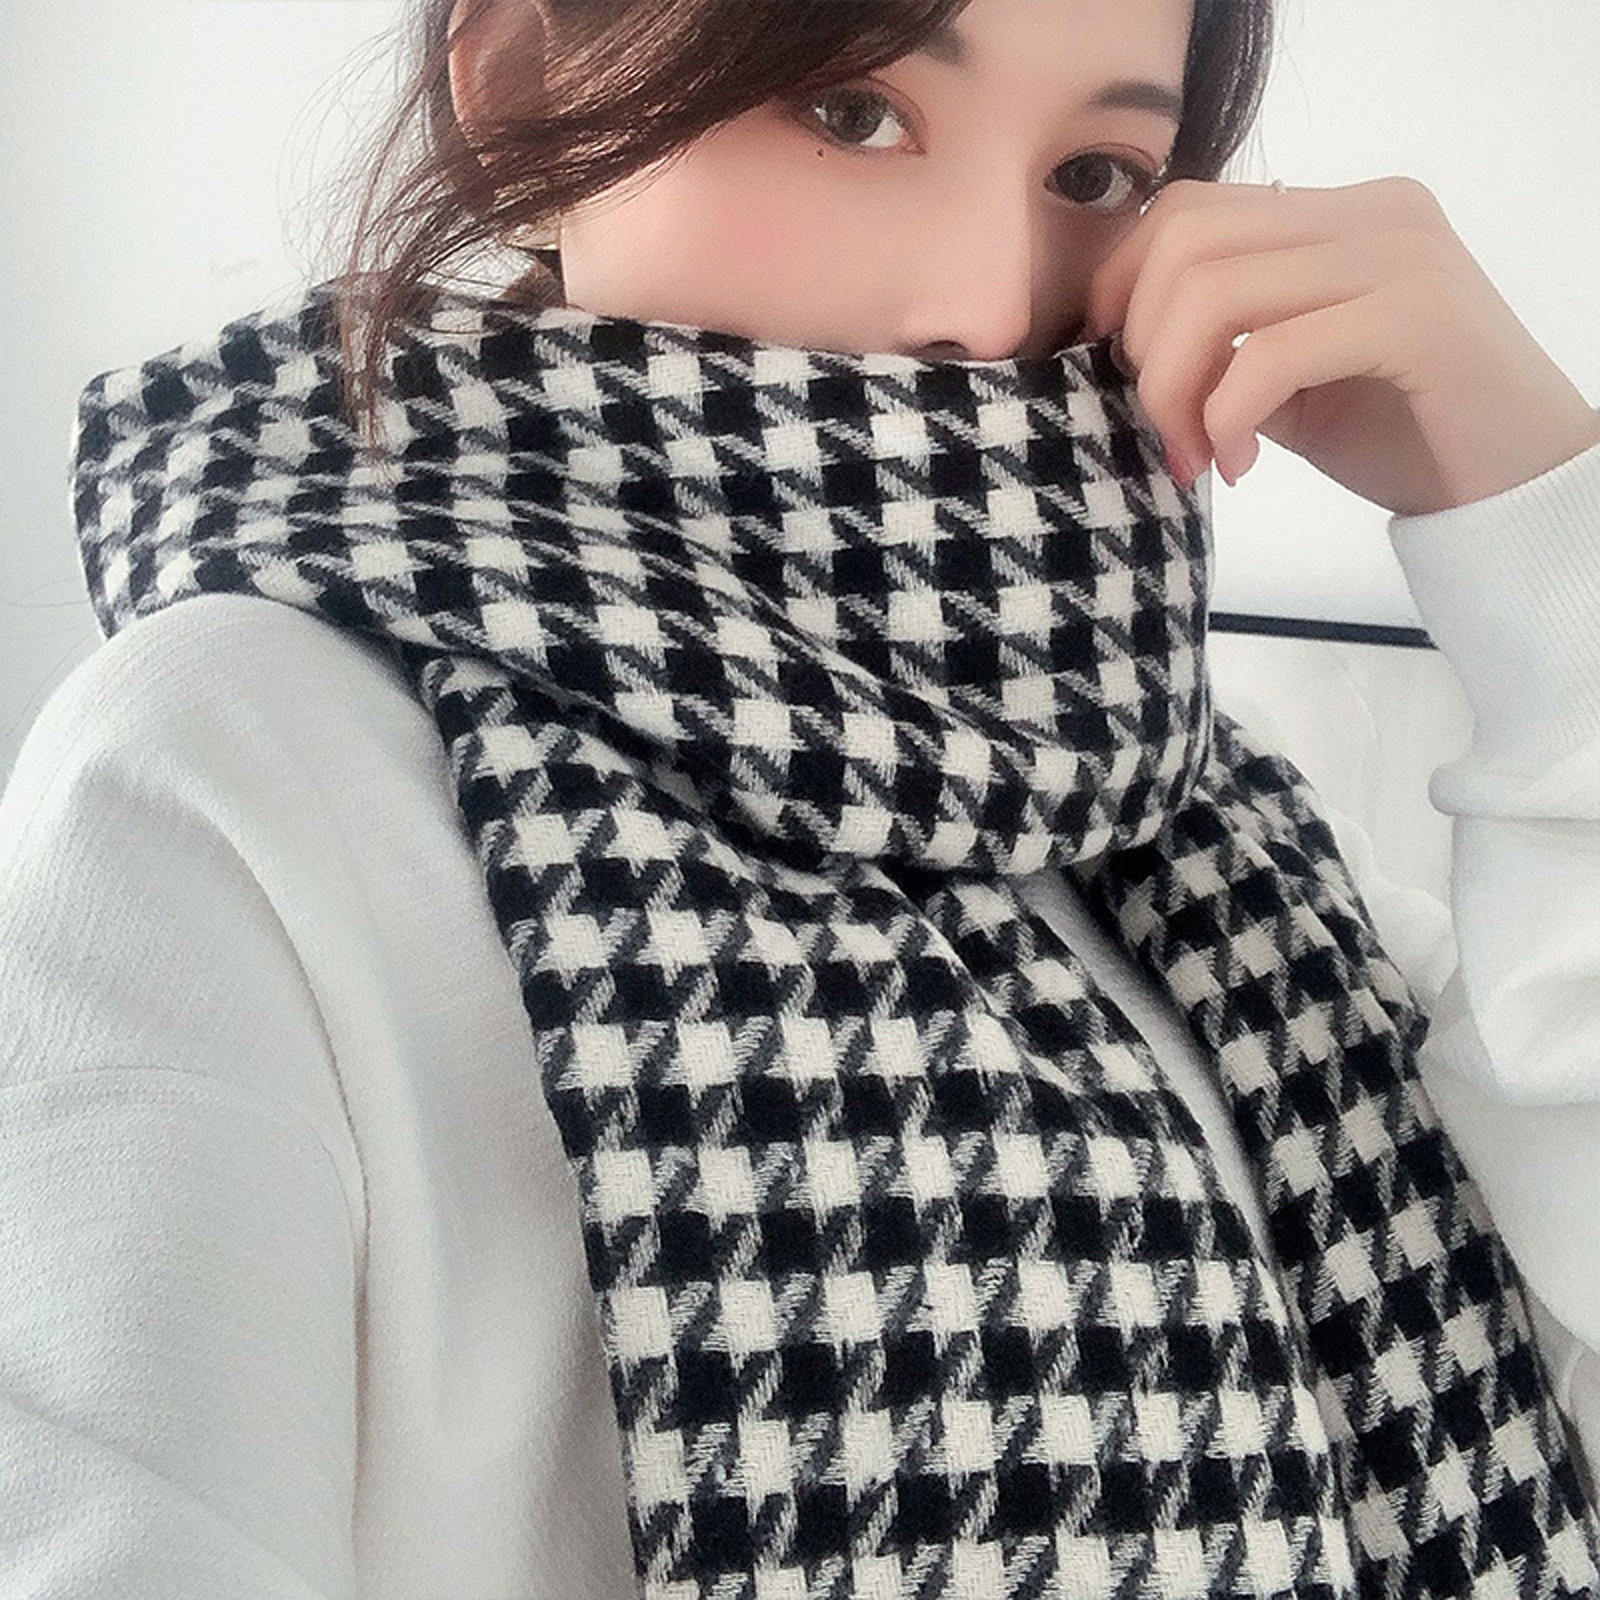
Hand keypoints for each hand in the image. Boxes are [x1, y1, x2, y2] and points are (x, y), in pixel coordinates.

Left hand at [1081, 175, 1599, 515]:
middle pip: (1186, 241)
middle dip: (1143, 348)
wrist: (1512, 486)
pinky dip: (1228, 417)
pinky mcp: (1417, 316)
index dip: (1123, 289)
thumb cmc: (1398, 435)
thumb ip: (1220, 347)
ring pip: (1215, 291)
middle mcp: (1370, 212)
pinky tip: (1239, 467)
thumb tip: (1124, 346)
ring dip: (1177, 391)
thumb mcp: (1285, 386)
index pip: (1187, 209)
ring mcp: (1399, 254)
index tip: (1120, 373)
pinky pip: (1273, 351)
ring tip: (1196, 455)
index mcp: (1336, 214)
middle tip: (1165, 431)